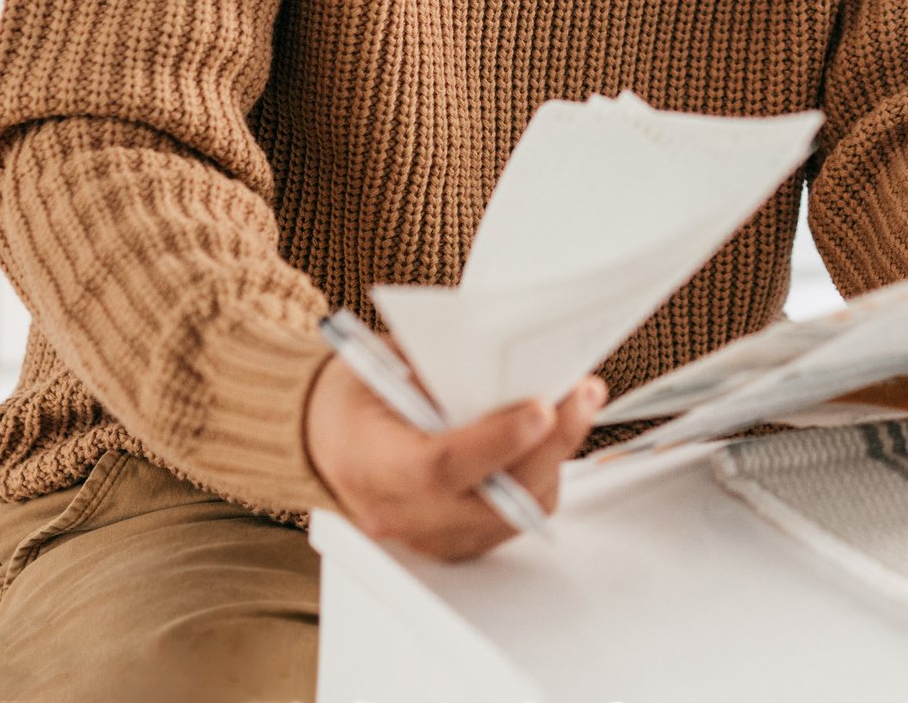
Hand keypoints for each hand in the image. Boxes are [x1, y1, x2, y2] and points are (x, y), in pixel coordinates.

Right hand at [305, 352, 605, 560]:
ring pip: (514, 513)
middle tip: (581, 396)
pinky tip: (549, 443)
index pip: (439, 466)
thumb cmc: (355, 399)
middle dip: (550, 445)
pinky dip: (539, 481)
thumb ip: (441, 370)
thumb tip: (510, 364)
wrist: (325, 439)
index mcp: (368, 462)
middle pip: (491, 496)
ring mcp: (427, 537)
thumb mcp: (382, 363)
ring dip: (554, 462)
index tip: (541, 409)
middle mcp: (398, 512)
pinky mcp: (454, 544)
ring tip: (574, 410)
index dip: (497, 441)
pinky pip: (512, 521)